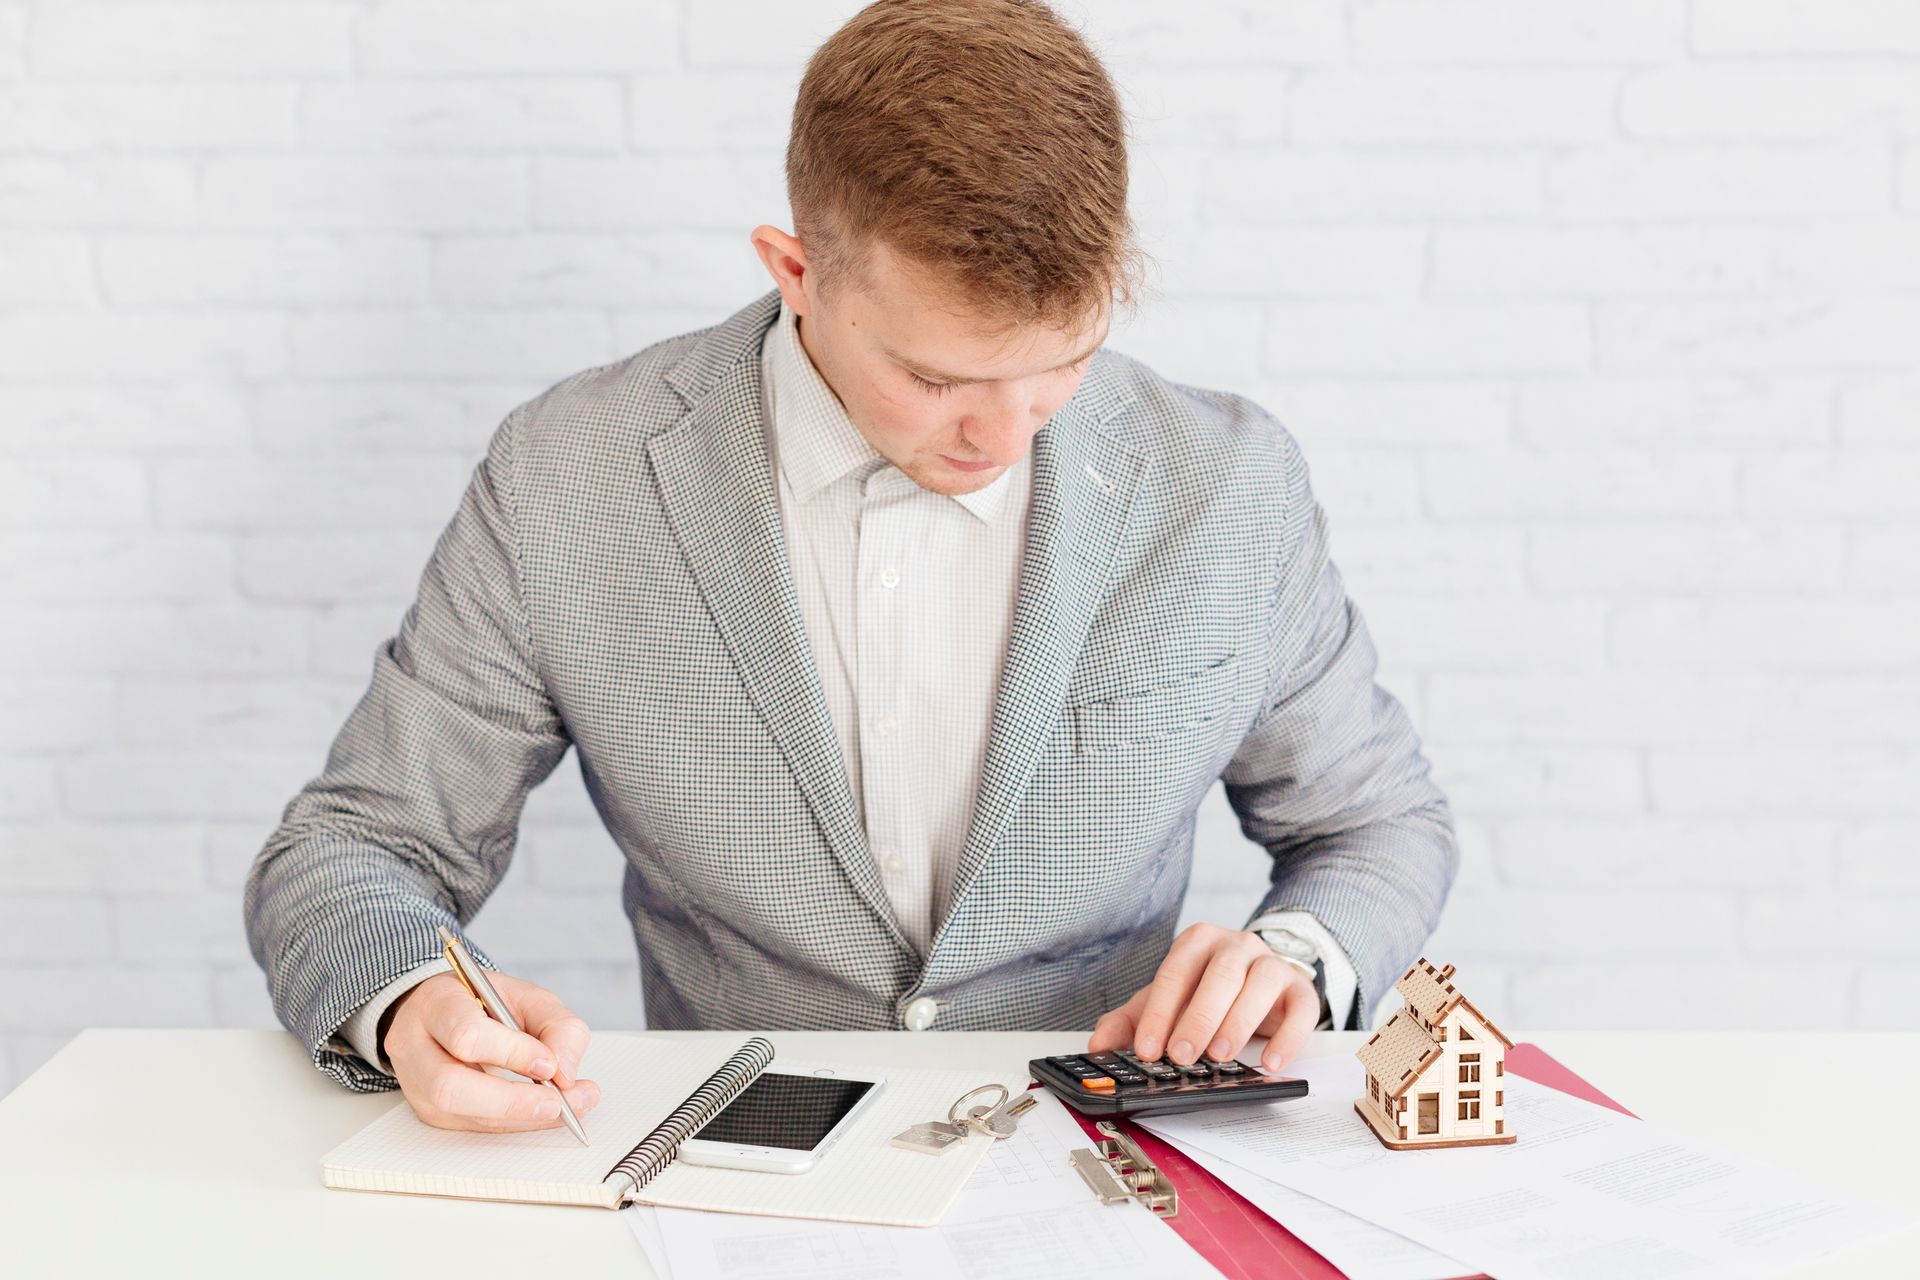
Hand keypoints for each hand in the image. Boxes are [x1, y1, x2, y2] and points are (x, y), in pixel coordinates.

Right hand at [382, 970, 600, 1132]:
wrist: (449, 1012)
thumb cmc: (486, 1002)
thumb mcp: (528, 997)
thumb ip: (557, 1026)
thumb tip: (566, 1073)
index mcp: (435, 1003)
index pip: (466, 1035)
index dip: (512, 1053)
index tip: (551, 1065)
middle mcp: (413, 1045)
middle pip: (449, 1086)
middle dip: (509, 1101)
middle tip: (558, 1102)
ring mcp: (415, 1083)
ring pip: (457, 1113)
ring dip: (516, 1116)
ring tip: (562, 1108)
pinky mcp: (428, 1111)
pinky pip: (470, 1125)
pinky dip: (513, 1122)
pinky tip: (543, 1112)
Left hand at [1087, 923, 1319, 1072]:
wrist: (1262, 981)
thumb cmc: (1208, 992)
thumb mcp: (1167, 1002)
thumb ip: (1132, 1021)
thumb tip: (1098, 1045)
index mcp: (1197, 943)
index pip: (1174, 973)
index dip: (1159, 1013)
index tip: (1148, 1050)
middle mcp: (1236, 945)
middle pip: (1219, 975)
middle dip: (1198, 1017)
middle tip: (1182, 1056)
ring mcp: (1271, 964)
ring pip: (1259, 984)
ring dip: (1238, 1022)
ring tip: (1221, 1057)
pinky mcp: (1301, 989)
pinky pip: (1301, 1009)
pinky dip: (1288, 1037)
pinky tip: (1270, 1063)